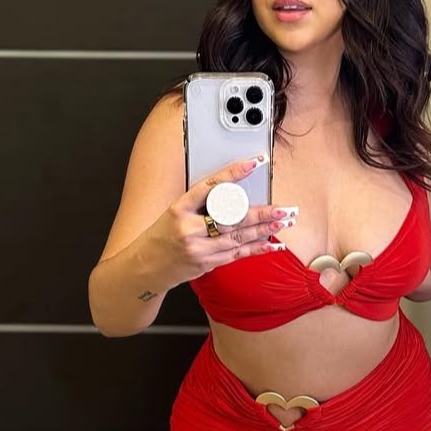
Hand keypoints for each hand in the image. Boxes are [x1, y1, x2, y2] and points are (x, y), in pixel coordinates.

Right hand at [148, 156, 297, 285]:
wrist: (146, 266)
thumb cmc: (162, 234)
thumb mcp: (175, 211)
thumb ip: (201, 204)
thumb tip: (235, 194)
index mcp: (179, 208)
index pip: (210, 186)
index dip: (233, 173)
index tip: (254, 163)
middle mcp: (189, 229)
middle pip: (232, 218)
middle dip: (262, 213)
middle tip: (283, 208)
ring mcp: (199, 249)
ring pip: (239, 237)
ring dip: (265, 230)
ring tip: (284, 221)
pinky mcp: (207, 263)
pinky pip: (237, 254)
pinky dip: (257, 248)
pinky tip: (273, 243)